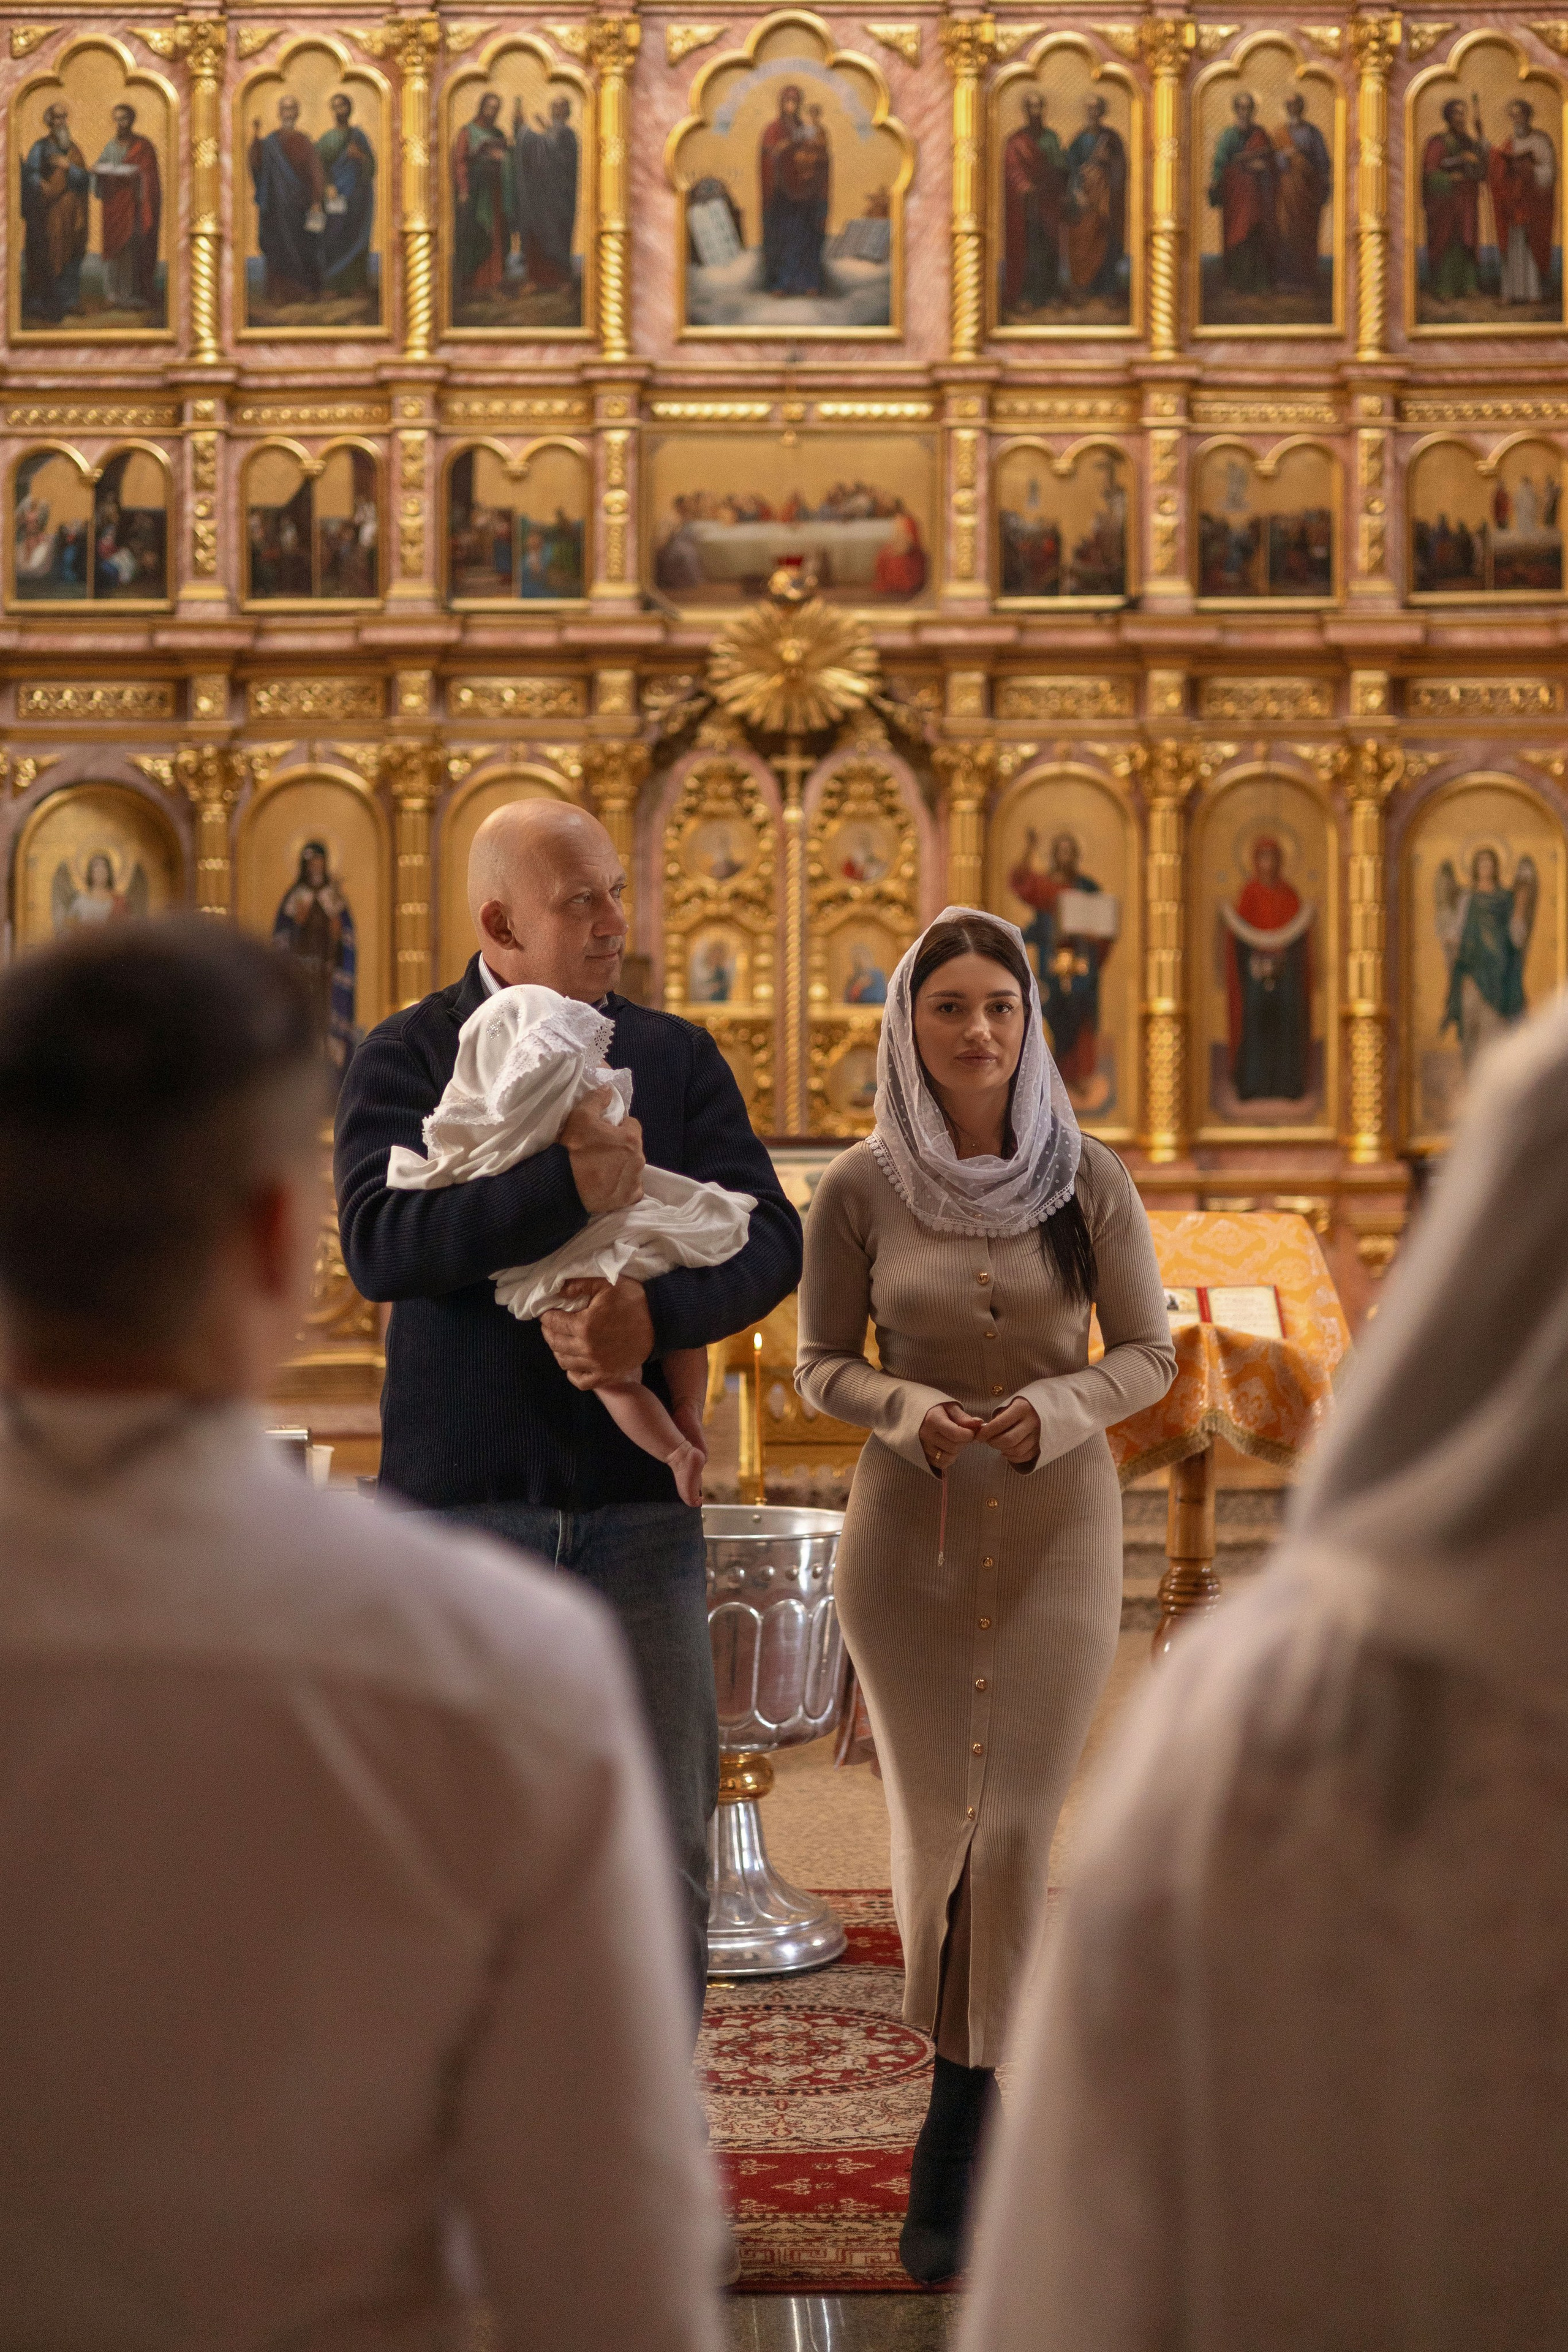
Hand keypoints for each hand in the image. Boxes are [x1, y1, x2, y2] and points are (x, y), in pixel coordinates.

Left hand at [541, 1277, 654, 1388]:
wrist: (662, 1320)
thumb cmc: (634, 1299)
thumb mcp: (607, 1283)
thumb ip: (580, 1284)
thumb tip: (558, 1290)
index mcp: (584, 1325)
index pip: (553, 1322)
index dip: (546, 1316)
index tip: (547, 1311)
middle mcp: (587, 1349)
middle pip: (555, 1343)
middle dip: (548, 1332)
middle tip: (549, 1324)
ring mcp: (597, 1365)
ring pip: (564, 1362)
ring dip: (557, 1351)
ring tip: (559, 1341)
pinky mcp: (608, 1375)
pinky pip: (581, 1382)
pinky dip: (572, 1374)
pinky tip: (572, 1364)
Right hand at [560, 1087, 643, 1213]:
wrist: (563, 1186)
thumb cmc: (573, 1149)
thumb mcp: (580, 1116)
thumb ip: (597, 1099)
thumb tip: (608, 1090)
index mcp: (631, 1139)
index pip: (631, 1125)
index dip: (617, 1126)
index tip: (603, 1132)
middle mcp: (639, 1160)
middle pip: (632, 1147)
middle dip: (620, 1146)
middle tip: (599, 1150)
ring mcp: (635, 1181)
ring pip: (632, 1167)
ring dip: (622, 1165)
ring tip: (600, 1168)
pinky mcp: (628, 1198)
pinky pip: (631, 1188)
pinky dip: (622, 1185)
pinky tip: (607, 1183)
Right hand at [919, 1401, 982, 1474]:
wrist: (915, 1413)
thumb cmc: (936, 1409)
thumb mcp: (950, 1407)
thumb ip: (963, 1417)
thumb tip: (979, 1424)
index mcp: (932, 1420)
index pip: (956, 1434)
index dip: (969, 1434)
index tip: (972, 1431)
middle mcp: (925, 1436)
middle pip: (954, 1447)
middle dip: (964, 1442)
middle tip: (964, 1435)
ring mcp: (923, 1448)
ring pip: (948, 1458)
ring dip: (957, 1451)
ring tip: (955, 1441)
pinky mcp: (923, 1456)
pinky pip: (941, 1464)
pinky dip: (949, 1459)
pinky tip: (948, 1449)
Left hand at [977, 1397, 1040, 1468]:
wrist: (1047, 1407)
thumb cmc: (1021, 1407)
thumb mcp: (1010, 1405)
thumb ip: (998, 1417)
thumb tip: (982, 1431)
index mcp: (1022, 1408)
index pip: (1000, 1424)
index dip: (986, 1433)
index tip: (978, 1436)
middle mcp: (1032, 1422)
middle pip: (1008, 1440)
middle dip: (993, 1443)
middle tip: (988, 1441)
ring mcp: (1039, 1435)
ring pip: (1017, 1450)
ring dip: (1002, 1450)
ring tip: (998, 1444)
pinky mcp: (1042, 1445)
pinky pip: (1024, 1457)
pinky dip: (1012, 1457)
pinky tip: (1006, 1451)